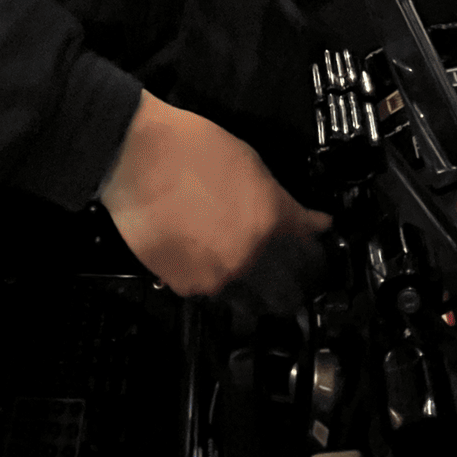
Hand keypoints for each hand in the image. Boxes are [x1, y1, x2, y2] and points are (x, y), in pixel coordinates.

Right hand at [100, 92, 330, 296]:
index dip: (318, 258)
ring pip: (254, 308)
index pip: (315, 260)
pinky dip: (221, 287)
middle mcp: (251, 259)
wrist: (138, 158)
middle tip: (289, 270)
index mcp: (274, 222)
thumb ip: (287, 203)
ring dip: (259, 294)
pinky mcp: (187, 288)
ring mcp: (218, 279)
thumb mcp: (254, 166)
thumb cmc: (195, 149)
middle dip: (294, 286)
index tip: (315, 253)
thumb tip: (314, 222)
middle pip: (290, 297)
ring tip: (251, 272)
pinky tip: (213, 263)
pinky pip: (216, 299)